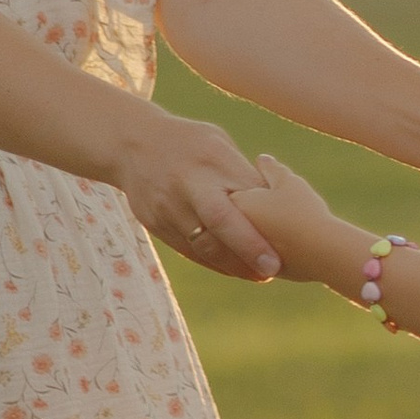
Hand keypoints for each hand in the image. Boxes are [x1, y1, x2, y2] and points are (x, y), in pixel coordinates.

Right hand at [110, 108, 278, 277]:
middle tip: (272, 270)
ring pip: (202, 244)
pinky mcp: (155, 223)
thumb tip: (278, 200)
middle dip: (248, 248)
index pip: (243, 191)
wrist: (131, 144)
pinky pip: (188, 250)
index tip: (288, 240)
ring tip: (259, 275)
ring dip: (232, 265)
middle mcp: (187, 182)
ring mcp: (167, 205)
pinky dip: (213, 263)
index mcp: (210, 157)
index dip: (266, 219)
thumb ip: (243, 172)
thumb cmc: (190, 143)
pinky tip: (233, 269)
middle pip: (220, 220)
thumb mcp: (218, 143)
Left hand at [240, 152, 359, 288]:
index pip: (231, 192)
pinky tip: (292, 241)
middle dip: (253, 211)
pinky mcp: (261, 270)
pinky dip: (272, 247)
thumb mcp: (288, 181)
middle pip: (240, 216)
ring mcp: (246, 254)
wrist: (322, 252)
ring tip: (288, 223)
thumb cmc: (303, 212)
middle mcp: (234, 232)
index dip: (251, 189)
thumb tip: (262, 160)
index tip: (269, 190)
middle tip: (280, 206)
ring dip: (263, 230)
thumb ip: (271, 169)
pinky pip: (262, 254)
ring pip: (251, 237)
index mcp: (237, 205)